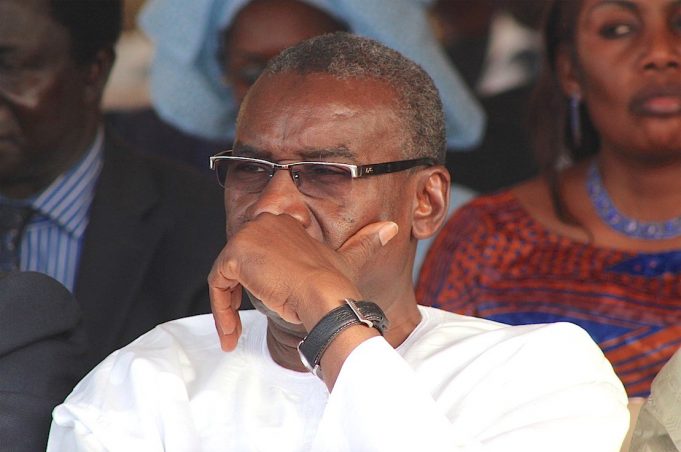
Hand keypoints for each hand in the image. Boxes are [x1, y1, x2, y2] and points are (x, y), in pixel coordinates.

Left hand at [208, 213, 397, 350]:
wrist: (326, 298)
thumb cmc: (337, 286)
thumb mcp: (350, 261)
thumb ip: (365, 243)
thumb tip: (393, 227)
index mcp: (288, 222)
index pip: (260, 249)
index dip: (260, 277)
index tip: (268, 300)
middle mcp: (266, 222)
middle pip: (240, 261)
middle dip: (239, 293)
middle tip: (243, 322)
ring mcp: (249, 236)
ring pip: (226, 273)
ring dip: (226, 306)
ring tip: (235, 333)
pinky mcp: (235, 254)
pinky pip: (217, 283)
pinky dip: (221, 310)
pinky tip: (231, 332)